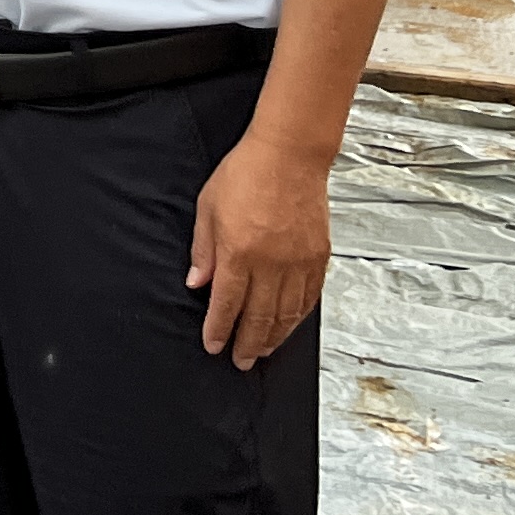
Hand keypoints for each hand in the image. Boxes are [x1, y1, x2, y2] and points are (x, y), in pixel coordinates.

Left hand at [187, 134, 332, 366]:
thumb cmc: (245, 173)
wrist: (289, 154)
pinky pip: (309, 297)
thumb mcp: (208, 207)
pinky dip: (298, 316)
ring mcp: (298, 262)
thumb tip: (196, 283)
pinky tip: (290, 325)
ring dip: (274, 337)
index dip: (219, 330)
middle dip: (247, 343)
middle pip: (259, 316)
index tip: (214, 345)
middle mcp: (271, 263)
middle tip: (240, 360)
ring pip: (287, 313)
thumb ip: (203, 250)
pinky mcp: (318, 256)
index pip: (227, 304)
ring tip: (262, 351)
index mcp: (239, 252)